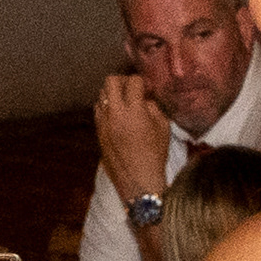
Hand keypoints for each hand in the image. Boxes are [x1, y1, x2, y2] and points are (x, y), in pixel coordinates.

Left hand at [93, 72, 172, 204]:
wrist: (137, 180)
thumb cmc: (155, 154)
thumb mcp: (163, 127)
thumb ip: (153, 107)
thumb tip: (145, 98)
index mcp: (134, 111)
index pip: (133, 81)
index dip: (142, 82)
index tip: (147, 88)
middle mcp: (115, 113)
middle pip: (111, 81)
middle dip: (123, 81)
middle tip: (132, 89)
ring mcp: (103, 122)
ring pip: (101, 94)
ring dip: (113, 94)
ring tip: (124, 102)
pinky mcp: (98, 132)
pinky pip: (98, 110)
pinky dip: (106, 107)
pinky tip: (116, 115)